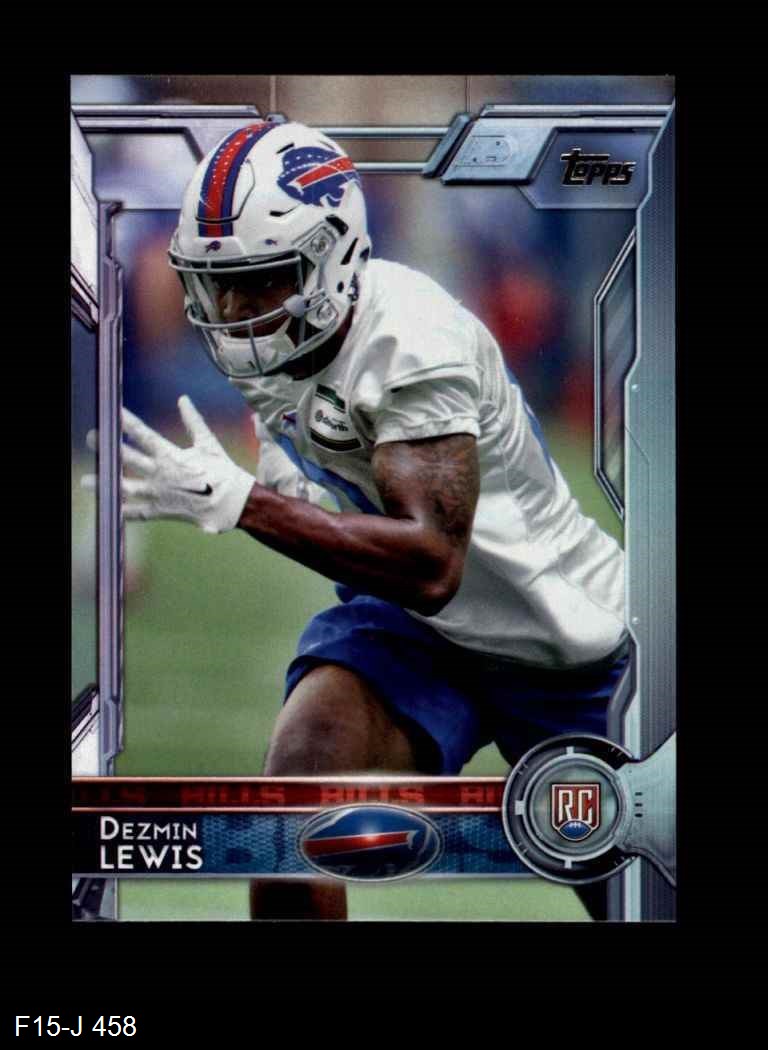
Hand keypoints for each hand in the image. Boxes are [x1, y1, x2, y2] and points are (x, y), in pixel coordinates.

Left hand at [82, 396, 255, 533]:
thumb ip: (192, 421)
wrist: (235, 502)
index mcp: (171, 455)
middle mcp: (162, 473)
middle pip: (128, 457)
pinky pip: (138, 513)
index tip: (111, 412)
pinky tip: (107, 510)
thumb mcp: (208, 442)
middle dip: (107, 447)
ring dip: (105, 483)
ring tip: (87, 481)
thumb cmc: (223, 471)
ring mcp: (160, 494)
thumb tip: (183, 399)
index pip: (143, 434)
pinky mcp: (163, 511)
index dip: (125, 421)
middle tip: (90, 438)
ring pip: (126, 487)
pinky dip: (123, 512)